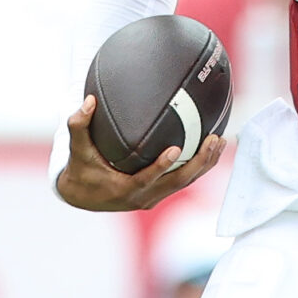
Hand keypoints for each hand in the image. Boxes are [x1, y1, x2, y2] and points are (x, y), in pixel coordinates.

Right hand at [53, 96, 225, 212]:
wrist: (83, 195)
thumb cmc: (81, 168)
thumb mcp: (77, 148)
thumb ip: (79, 124)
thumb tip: (89, 100)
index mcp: (124, 189)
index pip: (146, 179)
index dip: (161, 167)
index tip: (175, 149)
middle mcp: (143, 197)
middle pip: (178, 182)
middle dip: (198, 162)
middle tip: (212, 140)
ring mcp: (155, 197)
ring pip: (186, 182)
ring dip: (205, 163)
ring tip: (220, 141)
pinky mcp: (161, 193)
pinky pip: (185, 180)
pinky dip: (200, 165)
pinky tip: (213, 146)